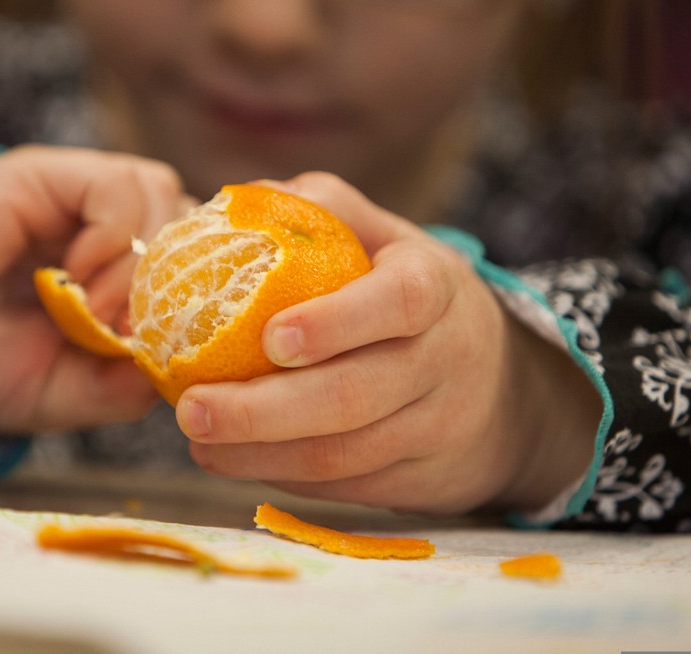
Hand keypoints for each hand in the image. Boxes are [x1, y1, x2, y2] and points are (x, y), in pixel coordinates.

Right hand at [0, 145, 189, 433]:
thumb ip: (134, 377)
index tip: (188, 342)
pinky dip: (113, 237)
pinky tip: (74, 280)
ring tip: (95, 313)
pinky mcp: (41, 173)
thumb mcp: (71, 391)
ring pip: (162, 194)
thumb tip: (190, 356)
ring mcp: (71, 194)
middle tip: (132, 333)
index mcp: (112, 270)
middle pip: (190, 220)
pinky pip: (118, 185)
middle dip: (181, 281)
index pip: (197, 256)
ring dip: (141, 264)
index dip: (208, 291)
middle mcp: (98, 224)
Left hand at [174, 172, 601, 514]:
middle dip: (265, 411)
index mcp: (436, 285)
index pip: (399, 302)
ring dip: (260, 454)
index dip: (337, 322)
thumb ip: (321, 209)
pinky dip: (283, 476)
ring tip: (199, 442)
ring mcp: (436, 426)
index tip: (270, 339)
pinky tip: (236, 460)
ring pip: (343, 456)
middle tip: (192, 411)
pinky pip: (344, 486)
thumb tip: (234, 204)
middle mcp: (445, 358)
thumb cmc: (409, 294)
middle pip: (355, 396)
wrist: (498, 390)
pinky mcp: (420, 480)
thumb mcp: (387, 239)